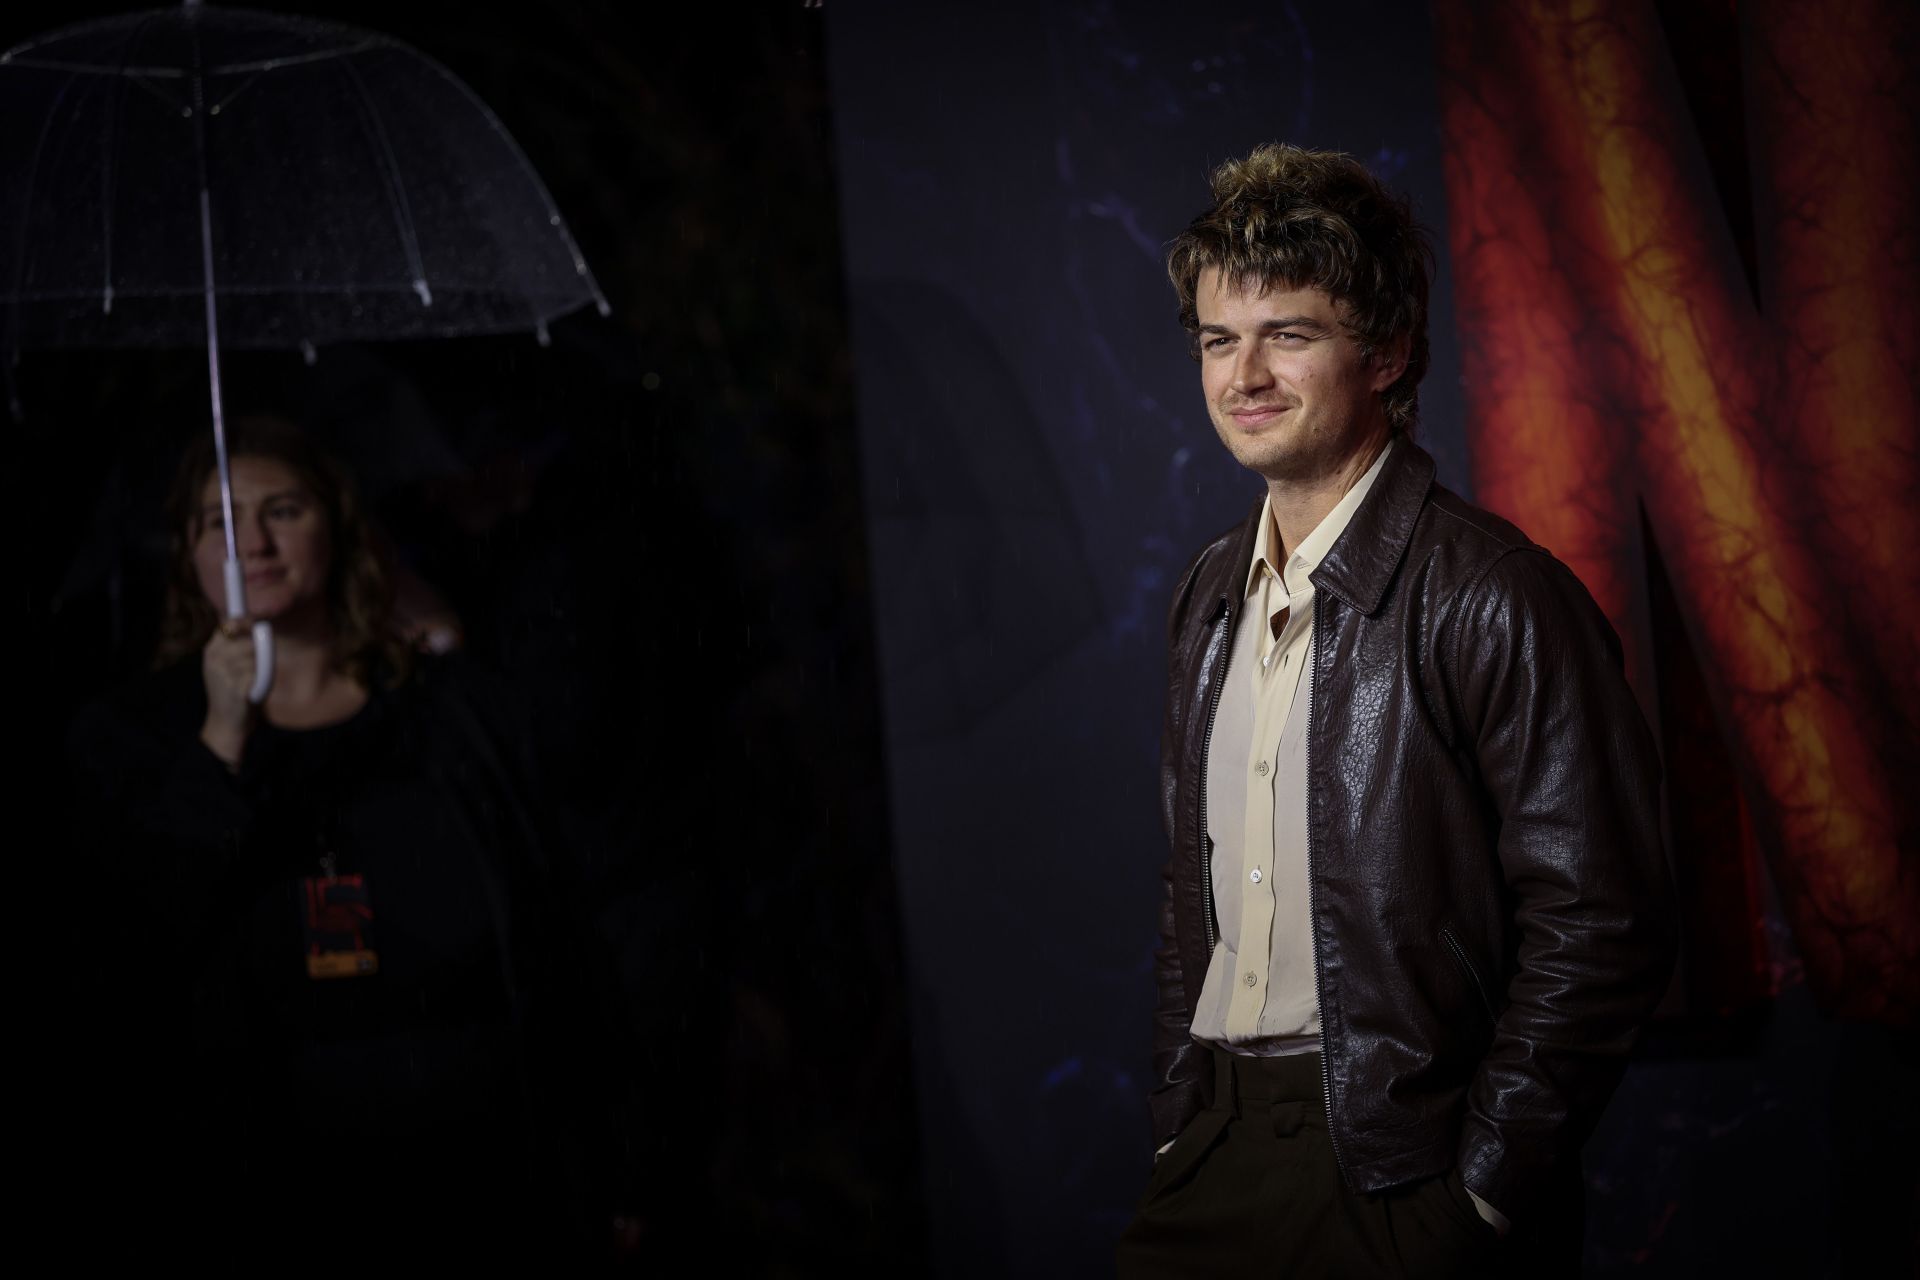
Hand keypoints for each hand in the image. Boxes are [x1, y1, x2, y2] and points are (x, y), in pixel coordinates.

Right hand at [199, 618, 260, 766]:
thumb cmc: (234, 689)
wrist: (227, 722)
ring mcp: (223, 673)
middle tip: (258, 663)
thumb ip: (239, 645)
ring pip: (255, 659)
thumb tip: (261, 624)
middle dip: (259, 651)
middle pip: (247, 642)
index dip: (246, 622)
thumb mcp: (229, 664)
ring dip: (260, 669)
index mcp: (212, 650)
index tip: (259, 622)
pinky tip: (252, 690)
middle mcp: (214, 659)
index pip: (228, 625)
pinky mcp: (235, 688)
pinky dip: (260, 682)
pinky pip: (258, 675)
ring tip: (252, 680)